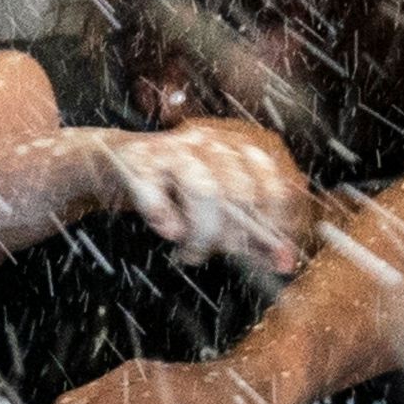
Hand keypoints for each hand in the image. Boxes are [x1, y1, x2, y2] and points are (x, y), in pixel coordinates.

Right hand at [92, 120, 310, 273]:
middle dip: (231, 236)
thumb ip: (254, 233)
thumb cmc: (177, 188)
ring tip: (190, 251)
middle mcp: (211, 141)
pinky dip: (163, 218)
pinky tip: (167, 230)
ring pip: (203, 191)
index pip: (275, 185)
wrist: (118, 160)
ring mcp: (174, 147)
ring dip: (199, 234)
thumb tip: (285, 262)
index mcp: (241, 147)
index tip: (272, 253)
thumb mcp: (221, 208)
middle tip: (219, 253)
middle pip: (240, 193)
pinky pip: (156, 195)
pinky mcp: (139, 160)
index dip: (276, 225)